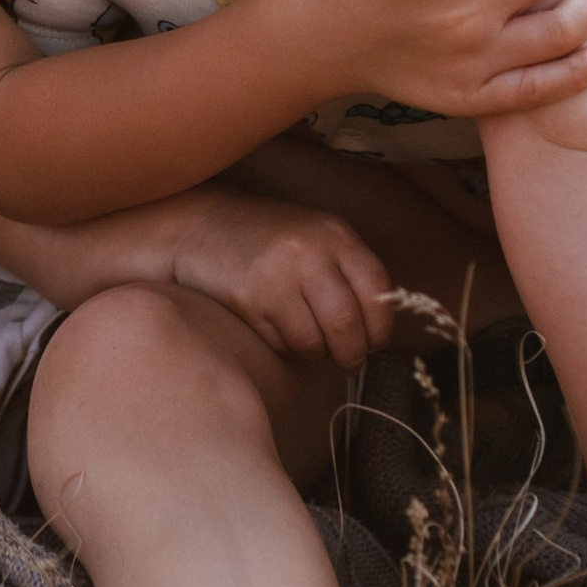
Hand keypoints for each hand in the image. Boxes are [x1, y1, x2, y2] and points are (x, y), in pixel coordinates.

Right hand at [167, 187, 391, 367]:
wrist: (205, 225)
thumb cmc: (272, 239)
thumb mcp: (318, 238)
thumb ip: (350, 272)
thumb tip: (378, 330)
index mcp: (334, 235)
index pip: (377, 292)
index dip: (382, 327)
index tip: (375, 342)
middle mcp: (308, 253)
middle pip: (348, 325)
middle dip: (353, 354)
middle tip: (349, 361)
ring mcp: (276, 278)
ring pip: (314, 342)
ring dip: (316, 352)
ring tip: (308, 338)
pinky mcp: (248, 302)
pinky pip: (282, 345)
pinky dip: (287, 347)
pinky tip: (278, 328)